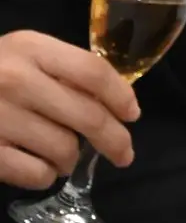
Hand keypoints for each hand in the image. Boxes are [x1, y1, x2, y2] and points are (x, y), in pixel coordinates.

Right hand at [0, 29, 137, 187]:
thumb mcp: (23, 54)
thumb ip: (62, 69)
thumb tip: (115, 101)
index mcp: (30, 48)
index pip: (92, 72)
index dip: (120, 96)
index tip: (133, 114)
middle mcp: (16, 80)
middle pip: (87, 115)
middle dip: (115, 140)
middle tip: (124, 154)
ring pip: (64, 149)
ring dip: (73, 159)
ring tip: (67, 157)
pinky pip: (35, 173)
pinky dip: (45, 175)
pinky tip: (41, 167)